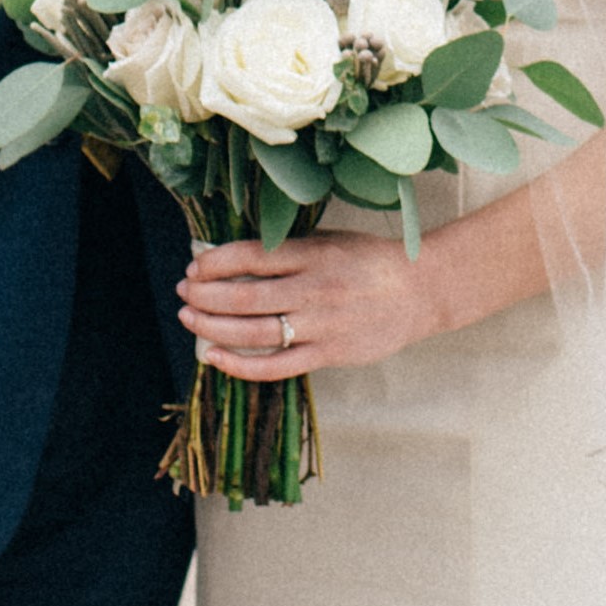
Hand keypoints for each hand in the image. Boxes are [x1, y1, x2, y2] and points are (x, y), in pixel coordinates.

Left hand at [179, 228, 456, 381]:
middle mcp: (315, 290)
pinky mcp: (328, 355)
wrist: (421, 292)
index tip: (195, 265)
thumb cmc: (370, 261)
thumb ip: (287, 249)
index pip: (251, 257)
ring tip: (189, 317)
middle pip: (245, 296)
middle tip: (184, 290)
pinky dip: (240, 364)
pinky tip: (213, 356)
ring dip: (212, 325)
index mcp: (314, 254)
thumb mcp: (330, 240)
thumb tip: (232, 256)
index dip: (215, 262)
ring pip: (254, 331)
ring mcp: (321, 326)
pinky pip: (276, 365)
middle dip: (205, 294)